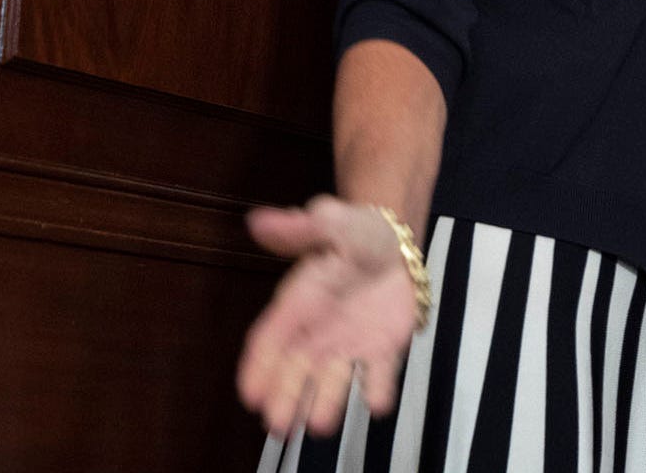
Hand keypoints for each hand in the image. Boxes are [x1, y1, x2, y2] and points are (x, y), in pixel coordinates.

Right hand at [236, 196, 422, 436]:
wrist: (395, 242)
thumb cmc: (355, 232)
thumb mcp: (330, 222)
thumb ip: (299, 227)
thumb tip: (259, 220)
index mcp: (297, 304)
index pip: (268, 340)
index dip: (258, 368)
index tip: (250, 394)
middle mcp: (316, 333)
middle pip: (293, 371)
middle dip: (284, 398)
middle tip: (278, 426)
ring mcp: (348, 344)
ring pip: (330, 380)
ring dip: (324, 403)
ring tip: (319, 426)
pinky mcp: (381, 349)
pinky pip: (378, 374)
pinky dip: (376, 389)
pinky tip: (376, 403)